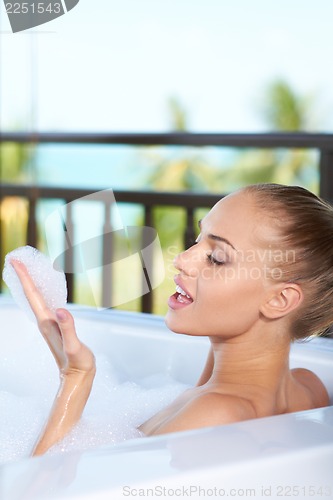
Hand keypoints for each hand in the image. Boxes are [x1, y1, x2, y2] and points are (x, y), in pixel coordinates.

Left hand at [11, 259, 95, 454]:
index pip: (33, 295)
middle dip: (23, 277)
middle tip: (16, 260)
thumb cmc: (78, 363)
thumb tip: (61, 310)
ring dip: (30, 284)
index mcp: (47, 322)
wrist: (77, 377)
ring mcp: (49, 324)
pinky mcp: (56, 327)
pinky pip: (44, 304)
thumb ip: (68, 328)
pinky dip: (41, 293)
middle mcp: (45, 321)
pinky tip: (44, 291)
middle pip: (30, 295)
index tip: (16, 261)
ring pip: (35, 299)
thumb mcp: (74, 346)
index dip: (25, 277)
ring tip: (25, 270)